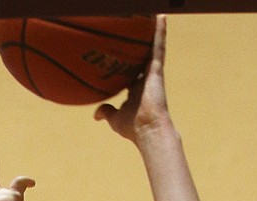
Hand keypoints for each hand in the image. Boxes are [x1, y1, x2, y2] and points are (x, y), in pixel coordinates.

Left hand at [94, 15, 168, 140]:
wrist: (147, 130)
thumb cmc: (133, 128)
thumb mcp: (115, 118)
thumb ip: (107, 112)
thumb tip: (96, 114)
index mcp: (135, 88)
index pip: (129, 69)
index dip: (125, 59)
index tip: (118, 50)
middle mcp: (144, 77)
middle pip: (140, 53)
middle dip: (138, 40)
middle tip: (134, 25)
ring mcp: (151, 72)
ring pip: (150, 45)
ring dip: (152, 29)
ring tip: (150, 12)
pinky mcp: (156, 69)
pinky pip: (158, 46)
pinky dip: (159, 32)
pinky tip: (160, 16)